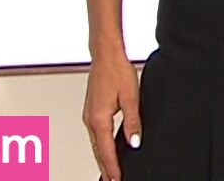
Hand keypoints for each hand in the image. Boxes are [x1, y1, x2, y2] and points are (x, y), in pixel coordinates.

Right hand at [83, 53, 140, 180]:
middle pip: (98, 151)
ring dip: (103, 158)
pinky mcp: (91, 110)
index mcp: (99, 120)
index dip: (113, 168)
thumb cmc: (117, 71)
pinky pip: (95, 134)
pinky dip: (100, 145)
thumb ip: (133, 122)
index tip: (117, 180)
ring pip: (96, 143)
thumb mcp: (132, 98)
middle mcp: (90, 120)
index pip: (106, 152)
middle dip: (106, 168)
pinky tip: (106, 148)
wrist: (105, 55)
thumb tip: (134, 142)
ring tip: (110, 170)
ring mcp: (89, 115)